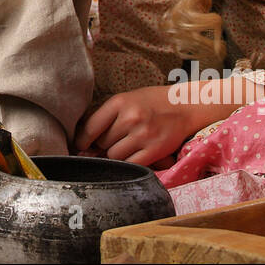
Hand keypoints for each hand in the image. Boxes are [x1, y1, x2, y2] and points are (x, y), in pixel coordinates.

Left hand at [73, 85, 196, 166]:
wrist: (184, 106)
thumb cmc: (151, 103)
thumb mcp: (127, 100)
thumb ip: (107, 117)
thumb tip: (84, 144)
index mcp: (119, 102)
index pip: (90, 128)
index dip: (82, 141)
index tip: (80, 147)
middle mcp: (131, 117)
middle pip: (102, 143)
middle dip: (101, 147)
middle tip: (108, 145)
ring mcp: (143, 134)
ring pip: (114, 156)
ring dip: (115, 156)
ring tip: (124, 147)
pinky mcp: (155, 149)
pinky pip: (131, 164)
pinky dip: (128, 164)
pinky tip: (132, 156)